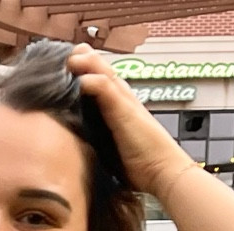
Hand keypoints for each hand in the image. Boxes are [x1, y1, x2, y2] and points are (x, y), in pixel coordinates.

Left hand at [66, 44, 199, 200]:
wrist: (164, 172)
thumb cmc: (142, 166)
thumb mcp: (113, 150)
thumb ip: (101, 140)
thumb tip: (81, 147)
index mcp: (122, 108)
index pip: (103, 82)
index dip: (88, 72)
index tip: (70, 70)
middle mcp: (124, 100)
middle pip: (104, 71)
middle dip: (86, 60)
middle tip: (70, 54)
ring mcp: (125, 103)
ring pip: (105, 73)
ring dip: (88, 63)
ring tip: (72, 59)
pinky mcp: (125, 111)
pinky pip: (107, 88)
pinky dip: (94, 81)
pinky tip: (82, 79)